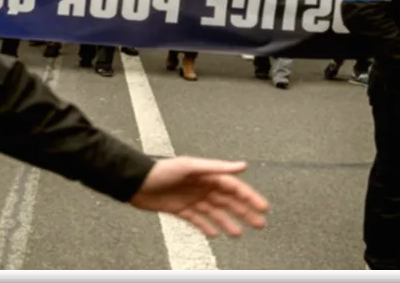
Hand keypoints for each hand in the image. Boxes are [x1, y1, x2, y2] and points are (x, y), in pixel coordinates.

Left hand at [130, 157, 268, 237]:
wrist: (136, 182)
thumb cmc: (162, 170)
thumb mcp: (190, 166)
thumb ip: (217, 167)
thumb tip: (242, 165)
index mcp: (207, 175)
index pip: (233, 187)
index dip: (249, 196)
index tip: (263, 207)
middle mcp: (201, 186)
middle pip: (228, 201)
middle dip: (244, 212)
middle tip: (260, 224)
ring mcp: (192, 199)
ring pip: (215, 213)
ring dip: (228, 222)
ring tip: (239, 234)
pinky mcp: (180, 209)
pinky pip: (197, 220)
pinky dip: (207, 227)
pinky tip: (215, 234)